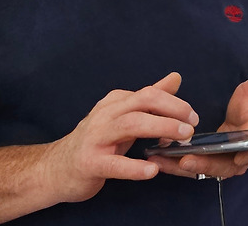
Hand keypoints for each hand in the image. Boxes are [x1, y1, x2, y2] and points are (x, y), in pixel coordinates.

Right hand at [45, 73, 198, 202]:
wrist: (55, 169)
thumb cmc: (96, 141)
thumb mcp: (124, 116)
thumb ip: (150, 99)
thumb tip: (175, 78)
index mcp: (115, 102)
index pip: (150, 93)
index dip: (176, 103)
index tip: (192, 116)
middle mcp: (105, 114)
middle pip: (143, 102)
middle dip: (173, 110)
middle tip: (192, 125)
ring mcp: (95, 137)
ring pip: (131, 125)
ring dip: (162, 128)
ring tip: (182, 137)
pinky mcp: (89, 162)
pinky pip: (114, 163)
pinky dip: (135, 167)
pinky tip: (152, 170)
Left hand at [147, 53, 247, 179]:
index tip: (237, 157)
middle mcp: (244, 157)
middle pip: (227, 166)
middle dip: (206, 165)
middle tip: (186, 161)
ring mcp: (226, 163)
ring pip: (207, 170)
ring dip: (183, 168)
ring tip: (161, 161)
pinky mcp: (210, 164)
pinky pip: (194, 168)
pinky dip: (176, 166)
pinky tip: (157, 159)